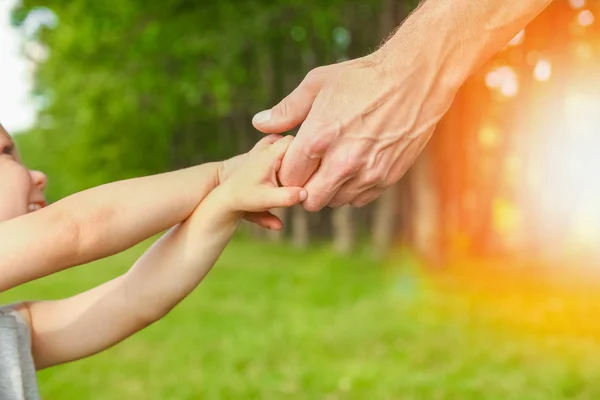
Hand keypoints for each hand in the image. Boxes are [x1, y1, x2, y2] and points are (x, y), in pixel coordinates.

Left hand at [217, 135, 306, 229]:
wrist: (227, 196)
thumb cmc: (245, 198)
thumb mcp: (266, 200)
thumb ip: (286, 197)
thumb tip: (306, 193)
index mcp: (270, 153)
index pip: (297, 141)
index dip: (309, 152)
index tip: (316, 167)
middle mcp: (267, 145)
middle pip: (296, 141)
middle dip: (305, 154)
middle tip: (313, 170)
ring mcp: (265, 146)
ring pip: (290, 143)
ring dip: (298, 154)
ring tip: (304, 171)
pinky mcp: (265, 150)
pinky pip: (284, 146)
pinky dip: (292, 154)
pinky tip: (296, 171)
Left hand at [252, 51, 455, 210]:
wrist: (415, 80)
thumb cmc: (363, 78)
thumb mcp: (318, 83)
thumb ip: (287, 110)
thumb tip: (259, 124)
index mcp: (319, 138)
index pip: (289, 176)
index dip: (286, 171)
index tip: (292, 162)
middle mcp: (342, 162)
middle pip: (309, 200)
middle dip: (304, 188)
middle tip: (309, 170)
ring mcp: (367, 173)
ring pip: (335, 202)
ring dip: (329, 190)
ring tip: (333, 165)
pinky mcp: (387, 178)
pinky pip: (359, 199)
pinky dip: (352, 189)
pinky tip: (353, 168)